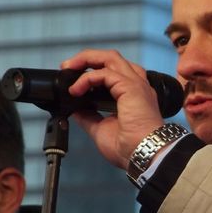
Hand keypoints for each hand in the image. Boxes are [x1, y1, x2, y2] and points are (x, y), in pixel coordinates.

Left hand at [61, 49, 164, 169]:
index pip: (113, 72)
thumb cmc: (131, 147)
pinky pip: (104, 73)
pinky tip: (76, 89)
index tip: (73, 81)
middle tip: (68, 67)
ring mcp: (135, 84)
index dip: (92, 71)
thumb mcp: (101, 129)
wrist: (143, 155)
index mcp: (132, 95)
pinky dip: (87, 78)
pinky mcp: (130, 87)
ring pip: (110, 57)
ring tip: (69, 69)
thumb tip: (76, 109)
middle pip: (111, 58)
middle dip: (87, 58)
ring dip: (86, 59)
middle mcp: (136, 86)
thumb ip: (89, 116)